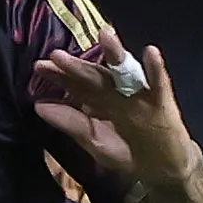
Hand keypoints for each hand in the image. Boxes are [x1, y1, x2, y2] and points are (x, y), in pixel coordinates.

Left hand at [30, 33, 197, 187]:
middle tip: (57, 55)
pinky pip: (159, 83)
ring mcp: (140, 94)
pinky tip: (150, 52)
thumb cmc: (128, 152)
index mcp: (100, 101)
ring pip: (126, 71)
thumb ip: (70, 124)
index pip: (77, 85)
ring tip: (106, 34)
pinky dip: (155, 69)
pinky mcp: (161, 101)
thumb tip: (38, 106)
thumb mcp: (95, 142)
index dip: (59, 76)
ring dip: (117, 53)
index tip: (39, 66)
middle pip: (96, 76)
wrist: (163, 168)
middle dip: (77, 66)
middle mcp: (117, 92)